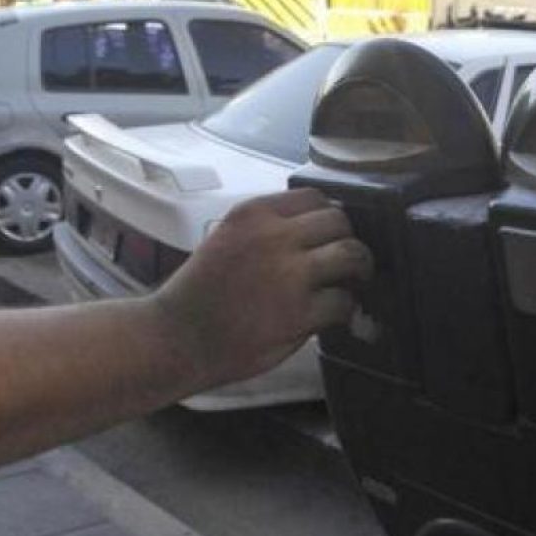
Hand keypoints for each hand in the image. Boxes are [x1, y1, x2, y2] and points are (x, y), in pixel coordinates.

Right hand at [151, 188, 372, 388]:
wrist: (175, 337)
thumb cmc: (198, 295)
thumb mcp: (225, 240)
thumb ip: (265, 232)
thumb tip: (313, 236)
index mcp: (253, 214)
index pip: (313, 198)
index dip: (328, 218)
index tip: (329, 236)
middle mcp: (274, 237)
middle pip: (339, 222)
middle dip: (348, 242)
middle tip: (348, 263)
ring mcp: (289, 274)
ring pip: (352, 255)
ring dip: (359, 271)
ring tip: (352, 285)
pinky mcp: (299, 312)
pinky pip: (343, 301)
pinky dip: (345, 309)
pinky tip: (333, 315)